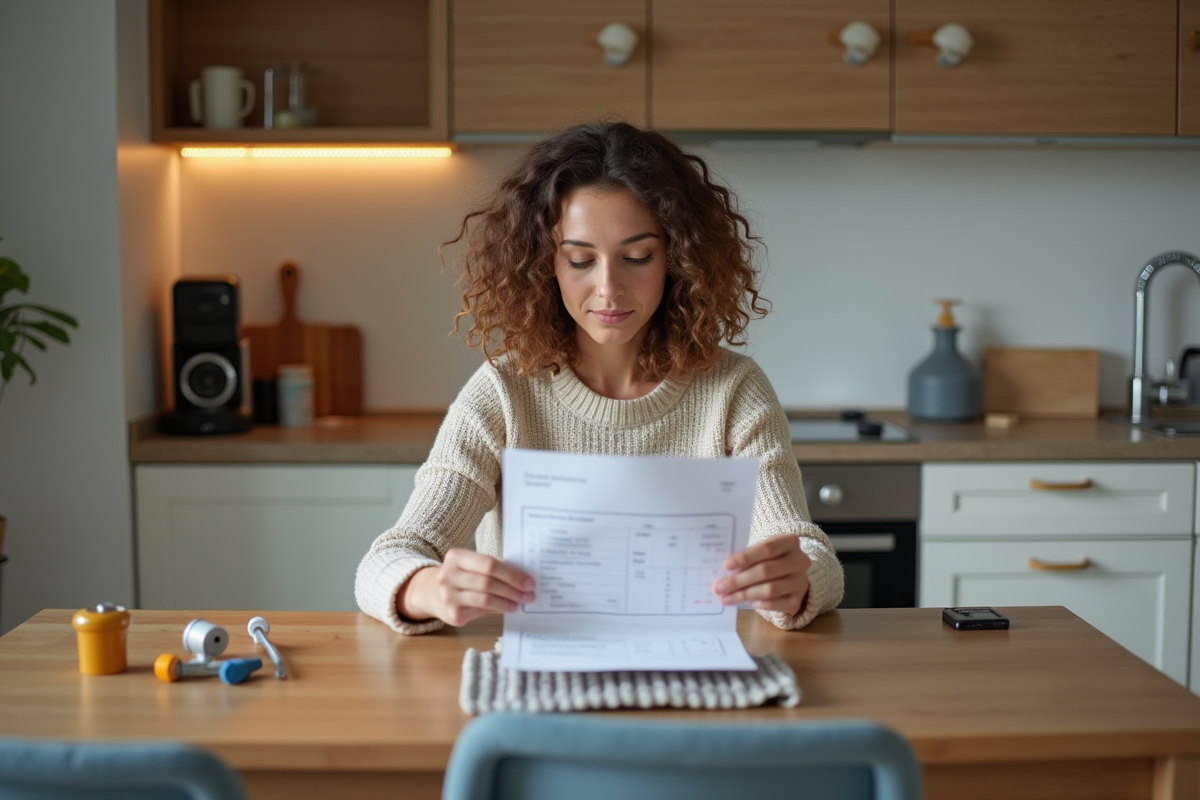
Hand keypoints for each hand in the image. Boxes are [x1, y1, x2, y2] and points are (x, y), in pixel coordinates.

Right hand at [397, 548, 534, 626]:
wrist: (430, 591)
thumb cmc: (459, 575)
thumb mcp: (468, 564)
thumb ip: (489, 567)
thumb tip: (521, 578)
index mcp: (455, 557)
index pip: (489, 564)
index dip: (512, 574)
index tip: (529, 582)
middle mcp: (448, 576)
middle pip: (488, 583)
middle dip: (513, 590)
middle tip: (529, 594)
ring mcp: (448, 596)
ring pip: (485, 600)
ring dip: (507, 602)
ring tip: (519, 603)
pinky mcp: (452, 615)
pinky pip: (480, 611)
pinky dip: (496, 609)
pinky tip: (505, 607)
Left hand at [712, 534, 810, 616]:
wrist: (792, 575)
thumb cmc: (770, 559)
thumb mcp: (762, 551)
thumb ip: (747, 558)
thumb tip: (724, 573)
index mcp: (790, 542)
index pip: (767, 548)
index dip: (745, 557)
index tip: (726, 565)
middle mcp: (800, 561)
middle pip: (765, 571)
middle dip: (739, 580)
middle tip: (719, 587)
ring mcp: (800, 582)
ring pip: (769, 589)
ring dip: (744, 594)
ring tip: (725, 598)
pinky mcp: (797, 600)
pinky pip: (775, 604)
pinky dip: (759, 604)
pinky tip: (748, 602)